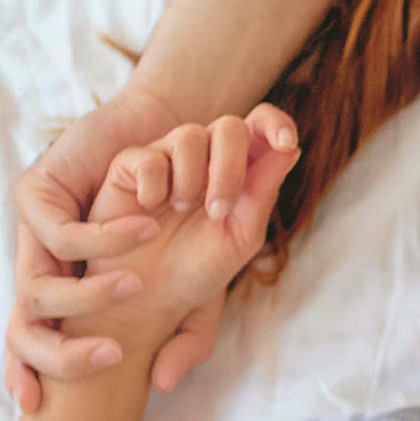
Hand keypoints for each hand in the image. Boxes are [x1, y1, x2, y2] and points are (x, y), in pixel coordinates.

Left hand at [7, 84, 185, 407]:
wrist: (168, 137)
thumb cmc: (183, 220)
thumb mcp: (194, 290)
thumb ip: (186, 336)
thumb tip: (161, 385)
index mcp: (64, 297)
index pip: (28, 347)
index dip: (24, 375)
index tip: (38, 404)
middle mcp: (39, 269)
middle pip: (20, 330)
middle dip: (57, 354)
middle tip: (113, 354)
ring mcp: (31, 234)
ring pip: (36, 287)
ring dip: (89, 295)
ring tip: (137, 284)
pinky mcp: (34, 194)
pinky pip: (59, 235)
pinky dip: (102, 241)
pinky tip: (144, 233)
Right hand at [71, 106, 300, 380]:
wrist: (149, 297)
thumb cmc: (200, 267)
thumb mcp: (242, 235)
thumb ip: (263, 192)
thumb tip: (291, 148)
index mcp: (238, 168)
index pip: (261, 125)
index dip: (277, 123)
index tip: (287, 142)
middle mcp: (203, 156)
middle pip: (229, 127)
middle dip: (230, 168)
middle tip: (218, 211)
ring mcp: (166, 157)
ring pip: (189, 135)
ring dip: (191, 179)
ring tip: (180, 211)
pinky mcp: (128, 167)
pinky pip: (148, 157)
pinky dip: (154, 186)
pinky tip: (150, 210)